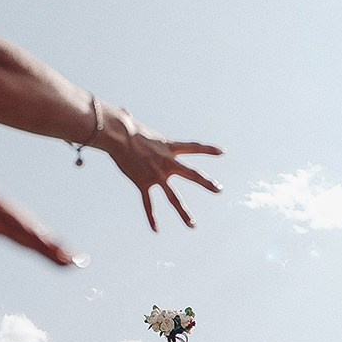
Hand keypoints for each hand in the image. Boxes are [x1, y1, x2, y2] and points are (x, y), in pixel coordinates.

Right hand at [99, 108, 221, 232]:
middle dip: (207, 183)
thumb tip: (123, 111)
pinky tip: (156, 229)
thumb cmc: (124, 127)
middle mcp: (167, 163)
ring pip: (174, 198)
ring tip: (192, 225)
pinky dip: (152, 217)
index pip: (194, 147)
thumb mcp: (135, 124)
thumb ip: (133, 119)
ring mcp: (157, 175)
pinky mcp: (144, 184)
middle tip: (219, 190)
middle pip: (193, 174)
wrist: (119, 136)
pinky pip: (149, 204)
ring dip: (184, 212)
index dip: (209, 150)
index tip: (222, 152)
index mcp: (169, 147)